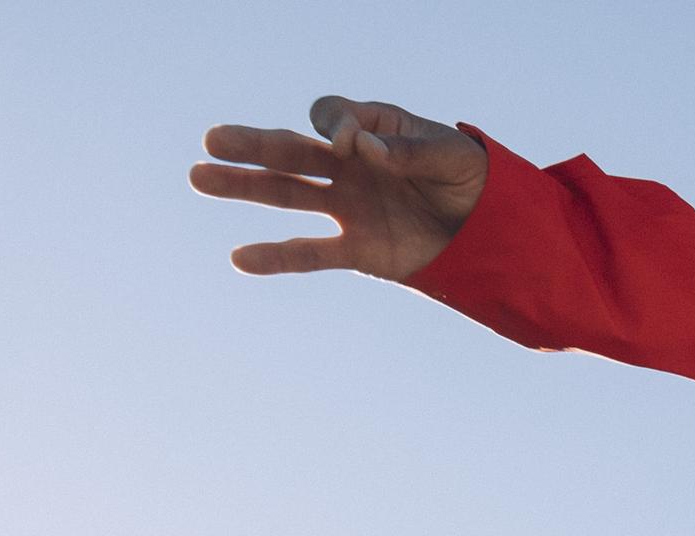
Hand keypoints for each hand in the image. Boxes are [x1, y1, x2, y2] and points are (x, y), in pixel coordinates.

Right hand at [191, 97, 486, 281]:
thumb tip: (365, 150)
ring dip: (245, 187)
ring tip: (199, 177)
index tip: (353, 143)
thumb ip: (409, 150)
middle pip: (292, 151)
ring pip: (288, 194)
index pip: (333, 118)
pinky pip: (312, 253)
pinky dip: (279, 256)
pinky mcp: (359, 250)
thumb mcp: (450, 155)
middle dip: (253, 145)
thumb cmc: (473, 178)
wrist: (494, 229)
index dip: (337, 127)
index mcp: (372, 131)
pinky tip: (241, 258)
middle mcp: (351, 167)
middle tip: (212, 139)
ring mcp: (350, 207)